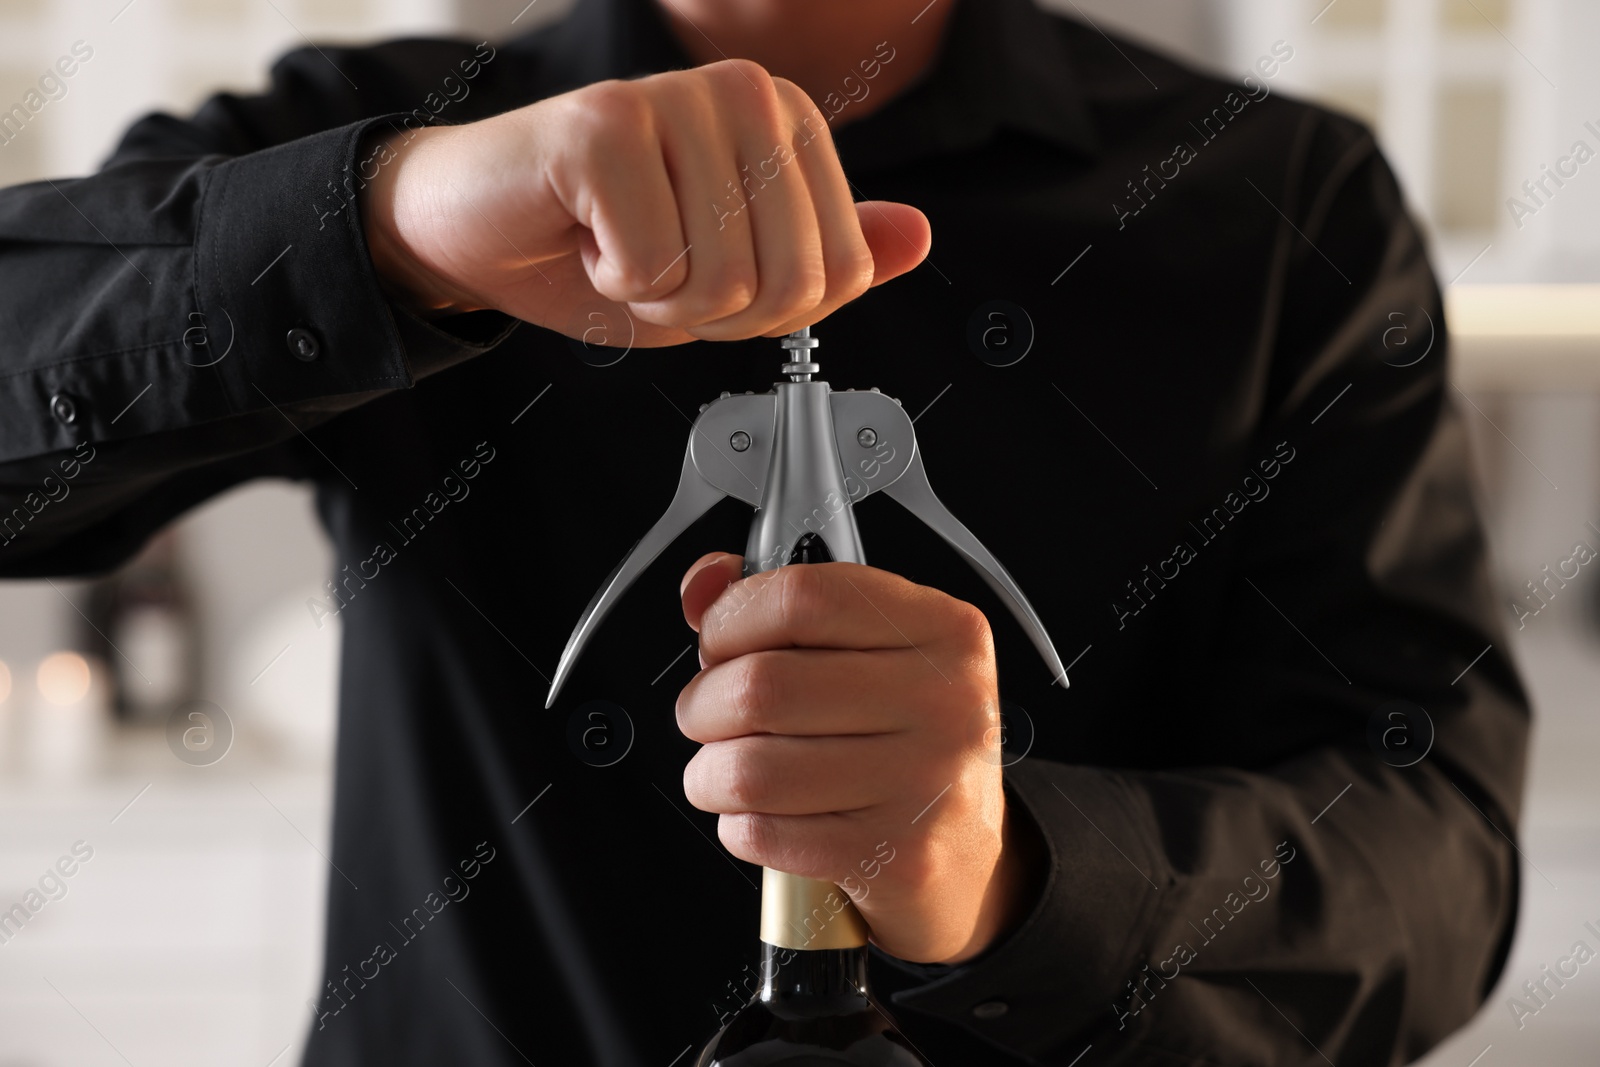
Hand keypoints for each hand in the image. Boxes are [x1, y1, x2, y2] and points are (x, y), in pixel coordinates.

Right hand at [360, 59, 929, 344]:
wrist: (479, 228)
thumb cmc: (603, 244)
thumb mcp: (736, 272)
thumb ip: (829, 259)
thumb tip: (915, 239)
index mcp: (789, 124)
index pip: (841, 272)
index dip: (767, 314)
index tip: (707, 274)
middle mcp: (745, 94)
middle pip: (789, 281)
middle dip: (714, 312)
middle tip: (657, 268)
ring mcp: (676, 98)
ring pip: (722, 278)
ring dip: (657, 296)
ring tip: (619, 244)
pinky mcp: (606, 123)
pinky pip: (650, 265)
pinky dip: (609, 280)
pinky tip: (585, 232)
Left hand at [675, 552, 1046, 964]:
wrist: (966, 851)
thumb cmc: (903, 737)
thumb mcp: (871, 648)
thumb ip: (780, 603)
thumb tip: (703, 584)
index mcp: (942, 629)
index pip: (802, 597)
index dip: (731, 618)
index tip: (719, 642)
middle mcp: (946, 700)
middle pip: (763, 686)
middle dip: (704, 705)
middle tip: (707, 716)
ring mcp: (927, 782)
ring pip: (752, 769)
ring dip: (710, 774)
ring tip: (723, 771)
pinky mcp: (901, 857)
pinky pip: (768, 834)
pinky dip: (739, 827)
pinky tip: (762, 817)